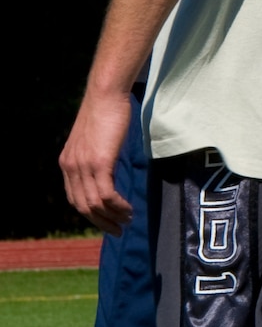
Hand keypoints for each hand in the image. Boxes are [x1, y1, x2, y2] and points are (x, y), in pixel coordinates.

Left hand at [61, 88, 134, 232]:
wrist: (105, 96)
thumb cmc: (106, 113)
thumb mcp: (95, 140)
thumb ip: (96, 156)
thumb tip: (108, 169)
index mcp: (67, 164)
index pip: (75, 198)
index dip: (91, 214)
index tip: (107, 221)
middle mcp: (71, 168)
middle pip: (82, 206)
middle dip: (100, 222)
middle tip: (118, 230)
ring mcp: (84, 166)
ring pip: (94, 203)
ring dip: (112, 216)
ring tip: (127, 221)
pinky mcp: (100, 163)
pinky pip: (106, 194)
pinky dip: (118, 206)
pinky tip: (128, 208)